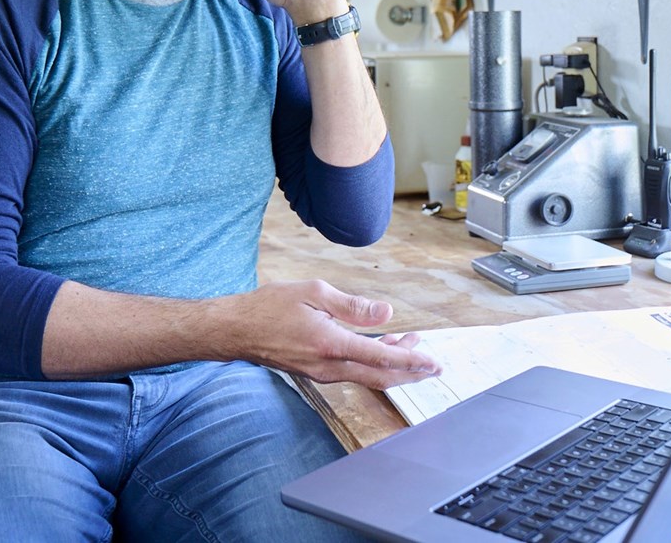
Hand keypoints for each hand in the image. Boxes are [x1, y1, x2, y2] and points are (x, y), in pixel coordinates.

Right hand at [216, 280, 441, 389]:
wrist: (237, 330)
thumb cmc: (270, 307)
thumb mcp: (314, 293)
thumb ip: (353, 306)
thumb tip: (387, 312)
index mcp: (331, 344)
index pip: (381, 357)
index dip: (412, 360)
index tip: (433, 362)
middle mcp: (329, 366)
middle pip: (380, 376)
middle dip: (411, 370)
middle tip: (433, 364)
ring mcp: (323, 373)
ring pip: (368, 375)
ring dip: (393, 365)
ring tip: (412, 346)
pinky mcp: (317, 372)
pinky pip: (353, 372)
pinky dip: (374, 363)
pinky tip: (381, 348)